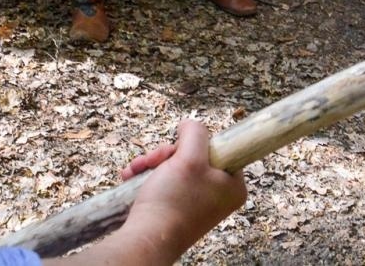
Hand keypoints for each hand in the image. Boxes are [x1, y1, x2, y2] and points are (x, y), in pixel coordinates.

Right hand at [118, 121, 246, 261]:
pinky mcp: (176, 211)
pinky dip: (148, 178)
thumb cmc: (172, 201)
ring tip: (136, 170)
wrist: (146, 240)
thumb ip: (195, 132)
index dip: (194, 144)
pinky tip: (131, 177)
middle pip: (193, 157)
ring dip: (153, 164)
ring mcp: (196, 205)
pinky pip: (165, 184)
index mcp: (233, 186)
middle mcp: (218, 197)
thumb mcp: (189, 156)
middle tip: (153, 161)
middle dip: (166, 155)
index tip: (178, 150)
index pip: (218, 149)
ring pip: (175, 169)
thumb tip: (189, 124)